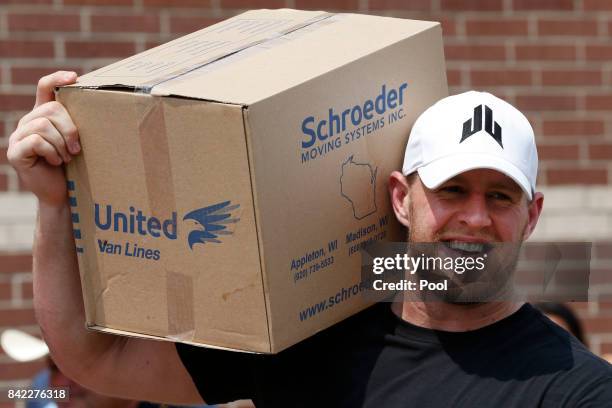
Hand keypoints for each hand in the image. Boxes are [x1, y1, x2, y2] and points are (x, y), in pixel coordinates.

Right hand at [7, 71, 79, 207]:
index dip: (57, 78)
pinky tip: (55, 162)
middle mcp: (28, 121)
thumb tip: (97, 106)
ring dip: (61, 144)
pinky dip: (51, 152)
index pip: (45, 87)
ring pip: (44, 126)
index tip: (75, 77)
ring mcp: (18, 136)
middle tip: (76, 149)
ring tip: (66, 158)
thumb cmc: (73, 167)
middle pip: (51, 108)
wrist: (61, 193)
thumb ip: (76, 124)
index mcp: (43, 115)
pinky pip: (36, 141)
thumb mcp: (76, 142)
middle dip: (70, 129)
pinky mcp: (15, 152)